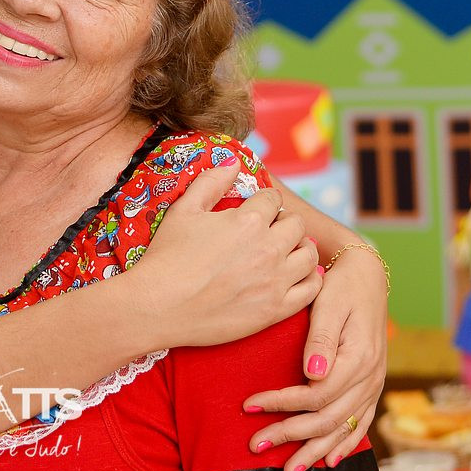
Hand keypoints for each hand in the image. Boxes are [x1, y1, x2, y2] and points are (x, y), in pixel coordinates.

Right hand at [130, 163, 322, 350]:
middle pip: (297, 224)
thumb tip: (233, 161)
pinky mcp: (275, 309)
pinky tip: (293, 276)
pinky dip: (309, 279)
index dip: (264, 201)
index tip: (256, 209)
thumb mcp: (183, 211)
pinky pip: (312, 289)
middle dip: (284, 222)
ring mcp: (275, 281)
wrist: (158, 307)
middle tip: (269, 230)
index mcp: (247, 221)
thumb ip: (210, 182)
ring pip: (310, 254)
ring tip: (284, 251)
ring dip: (300, 248)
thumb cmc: (167, 257)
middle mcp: (268, 248)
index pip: (273, 199)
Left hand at [241, 245, 387, 470]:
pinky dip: (344, 444)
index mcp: (358, 359)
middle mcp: (370, 378)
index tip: (249, 406)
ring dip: (314, 451)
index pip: (315, 395)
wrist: (366, 275)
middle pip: (327, 419)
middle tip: (256, 446)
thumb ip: (320, 338)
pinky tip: (328, 460)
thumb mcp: (328, 303)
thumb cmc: (340, 286)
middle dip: (290, 435)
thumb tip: (312, 373)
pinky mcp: (371, 386)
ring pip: (343, 428)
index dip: (282, 404)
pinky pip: (361, 423)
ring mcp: (373, 385)